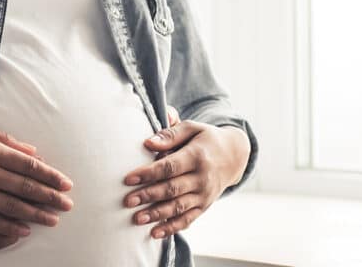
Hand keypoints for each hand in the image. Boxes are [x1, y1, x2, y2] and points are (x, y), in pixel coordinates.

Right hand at [0, 115, 73, 237]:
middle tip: (67, 205)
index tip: (66, 184)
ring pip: (11, 207)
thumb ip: (2, 138)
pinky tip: (22, 231)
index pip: (28, 165)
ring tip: (52, 220)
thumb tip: (30, 149)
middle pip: (24, 187)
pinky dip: (8, 226)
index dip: (49, 176)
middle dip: (49, 197)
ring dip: (34, 214)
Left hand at [122, 120, 249, 238]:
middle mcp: (202, 178)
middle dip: (148, 196)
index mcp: (197, 156)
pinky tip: (155, 233)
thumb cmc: (205, 138)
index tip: (128, 179)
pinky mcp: (204, 206)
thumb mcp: (192, 128)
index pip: (170, 167)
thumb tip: (147, 143)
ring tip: (137, 219)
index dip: (149, 173)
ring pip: (179, 207)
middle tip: (127, 201)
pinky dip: (172, 227)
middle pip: (172, 189)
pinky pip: (188, 219)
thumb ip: (170, 134)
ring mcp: (204, 195)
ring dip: (157, 214)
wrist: (234, 155)